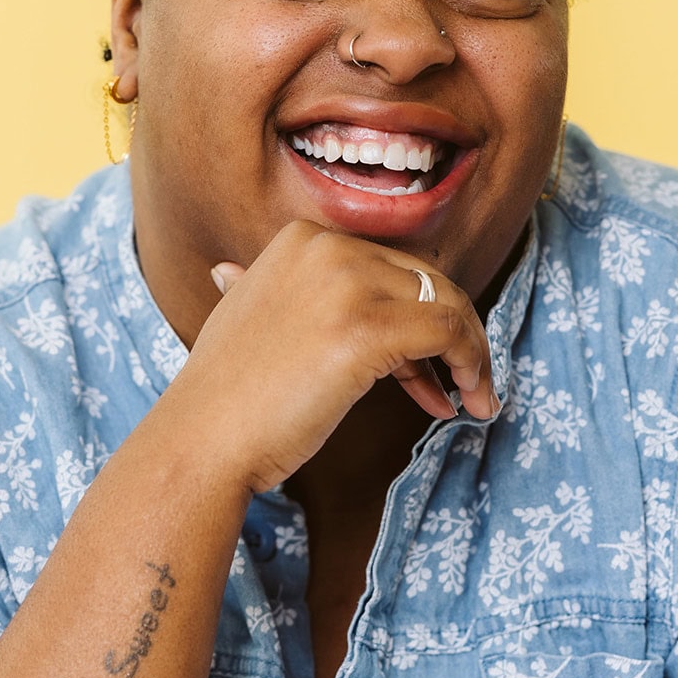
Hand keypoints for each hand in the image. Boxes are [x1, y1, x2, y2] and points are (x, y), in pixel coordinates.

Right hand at [164, 220, 497, 495]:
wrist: (202, 439)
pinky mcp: (368, 328)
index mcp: (302, 238)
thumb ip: (254, 286)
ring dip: (471, 354)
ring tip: (474, 399)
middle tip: (462, 386)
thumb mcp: (238, 316)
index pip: (392, 267)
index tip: (423, 365)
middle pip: (427, 282)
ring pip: (448, 305)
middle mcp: (328, 247)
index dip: (418, 315)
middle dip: (453, 336)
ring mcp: (348, 284)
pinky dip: (471, 365)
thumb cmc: (224, 394)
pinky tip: (466, 402)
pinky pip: (449, 333)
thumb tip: (231, 274)